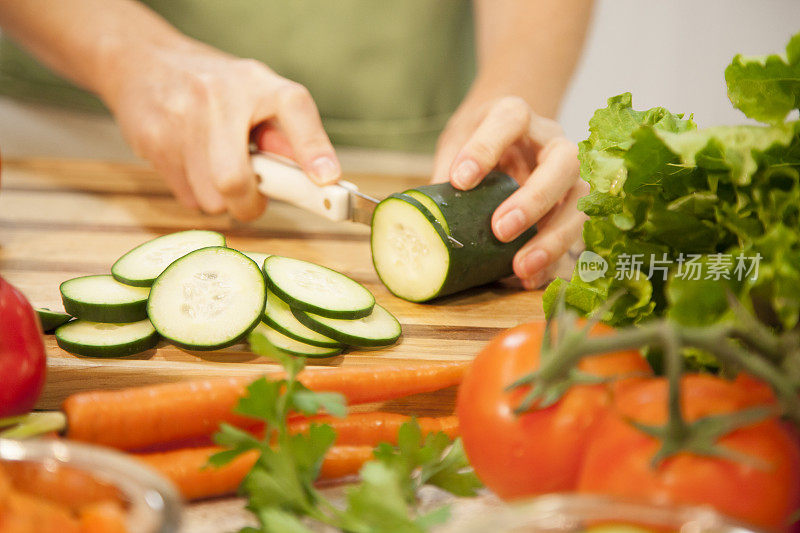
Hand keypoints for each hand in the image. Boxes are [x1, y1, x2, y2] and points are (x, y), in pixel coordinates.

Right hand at [102, 42, 339, 220]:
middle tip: (253, 199)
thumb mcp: (260, 96)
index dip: (312, 149)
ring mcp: (181, 119)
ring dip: (222, 199)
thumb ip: (290, 136)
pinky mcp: (153, 140)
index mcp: (258, 83)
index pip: (294, 109)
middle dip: (248, 204)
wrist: (144, 61)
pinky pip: (187, 196)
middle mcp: (219, 96)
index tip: (327, 180)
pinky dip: (198, 192)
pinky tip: (193, 164)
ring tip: (219, 169)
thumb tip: (320, 177)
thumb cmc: (216, 87)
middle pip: (233, 181)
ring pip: (210, 198)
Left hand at [433, 96, 585, 288]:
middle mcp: (552, 141)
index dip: (486, 148)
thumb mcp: (455, 145)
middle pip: (563, 161)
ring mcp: (570, 174)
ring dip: (552, 238)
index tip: (460, 179)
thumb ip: (445, 175)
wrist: (506, 136)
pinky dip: (553, 259)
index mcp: (516, 116)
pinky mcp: (573, 207)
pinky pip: (574, 234)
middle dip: (534, 198)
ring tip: (520, 267)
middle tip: (500, 229)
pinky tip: (529, 278)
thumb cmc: (476, 142)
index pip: (510, 119)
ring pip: (579, 201)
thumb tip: (425, 221)